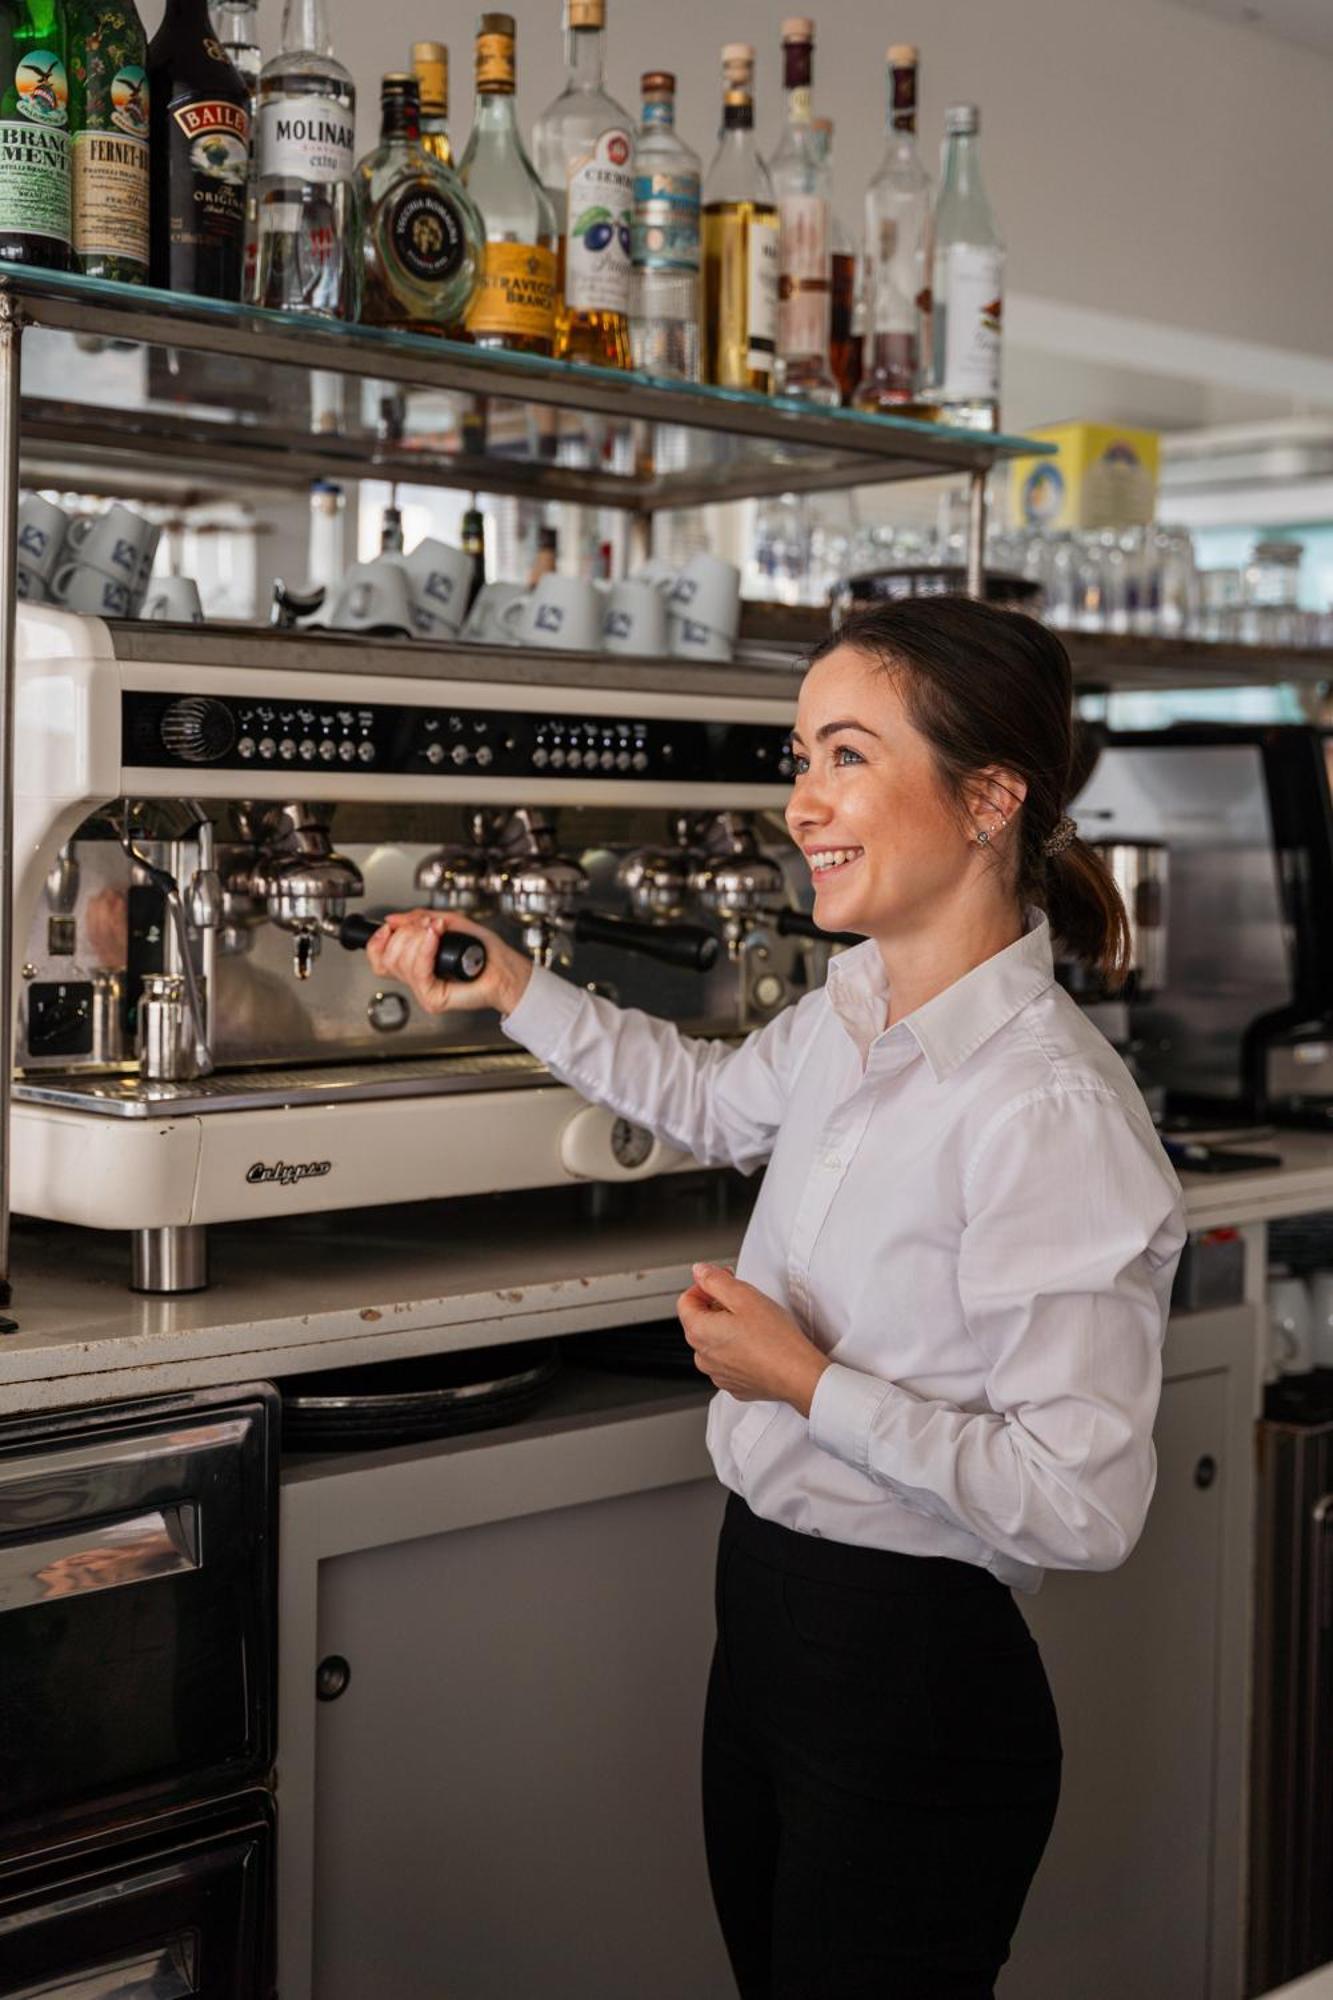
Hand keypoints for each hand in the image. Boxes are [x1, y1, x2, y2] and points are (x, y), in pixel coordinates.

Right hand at [365, 908, 532, 1017]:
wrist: (505, 969)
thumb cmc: (485, 951)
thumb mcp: (448, 923)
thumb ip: (418, 919)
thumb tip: (392, 920)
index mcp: (416, 964)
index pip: (380, 959)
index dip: (377, 941)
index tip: (388, 927)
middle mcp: (417, 979)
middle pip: (388, 958)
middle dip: (405, 934)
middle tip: (427, 925)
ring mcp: (423, 991)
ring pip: (400, 963)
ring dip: (417, 938)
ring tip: (436, 930)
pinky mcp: (433, 998)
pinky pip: (419, 971)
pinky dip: (425, 949)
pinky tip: (435, 938)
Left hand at [677, 1263, 830, 1416]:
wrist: (798, 1375)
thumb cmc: (775, 1339)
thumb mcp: (744, 1296)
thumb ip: (715, 1280)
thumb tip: (699, 1272)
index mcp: (699, 1332)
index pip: (685, 1300)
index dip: (705, 1285)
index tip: (724, 1281)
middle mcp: (702, 1356)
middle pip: (699, 1321)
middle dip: (717, 1306)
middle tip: (743, 1300)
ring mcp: (717, 1374)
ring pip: (713, 1342)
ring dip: (727, 1328)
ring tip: (753, 1323)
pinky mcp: (734, 1384)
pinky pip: (727, 1361)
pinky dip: (737, 1349)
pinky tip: (757, 1343)